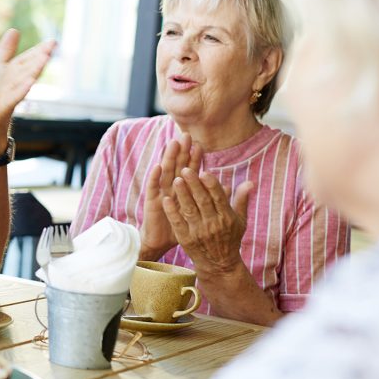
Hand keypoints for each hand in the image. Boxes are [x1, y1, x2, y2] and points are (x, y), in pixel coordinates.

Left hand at [0, 30, 55, 141]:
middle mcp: (15, 83)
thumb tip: (14, 29)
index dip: (39, 50)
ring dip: (34, 70)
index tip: (53, 41)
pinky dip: (21, 90)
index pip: (28, 59)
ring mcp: (10, 95)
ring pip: (23, 81)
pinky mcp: (3, 107)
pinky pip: (13, 97)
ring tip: (44, 59)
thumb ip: (6, 50)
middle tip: (53, 46)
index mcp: (14, 72)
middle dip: (39, 57)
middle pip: (28, 68)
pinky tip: (29, 83)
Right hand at [140, 135, 200, 258]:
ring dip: (168, 158)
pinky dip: (154, 177)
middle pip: (177, 166)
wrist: (162, 242)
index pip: (190, 170)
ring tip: (173, 144)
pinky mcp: (152, 202)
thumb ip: (211, 197)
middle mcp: (171, 188)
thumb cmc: (182, 227)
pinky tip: (158, 166)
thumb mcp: (199, 212)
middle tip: (186, 136)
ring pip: (165, 172)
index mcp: (183, 189)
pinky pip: (153, 188)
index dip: (194, 159)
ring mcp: (161, 193)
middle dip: (181, 152)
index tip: (200, 145)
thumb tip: (226, 185)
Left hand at [162, 167, 251, 275]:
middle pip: (202, 201)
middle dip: (194, 185)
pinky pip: (178, 223)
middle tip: (185, 170)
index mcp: (226, 218)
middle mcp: (213, 224)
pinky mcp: (186, 239)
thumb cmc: (230, 238)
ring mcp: (199, 232)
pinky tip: (166, 200)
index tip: (204, 172)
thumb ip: (241, 200)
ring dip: (182, 194)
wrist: (219, 264)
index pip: (219, 198)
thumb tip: (250, 182)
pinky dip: (172, 212)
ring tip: (176, 180)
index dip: (211, 185)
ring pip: (189, 210)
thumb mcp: (240, 221)